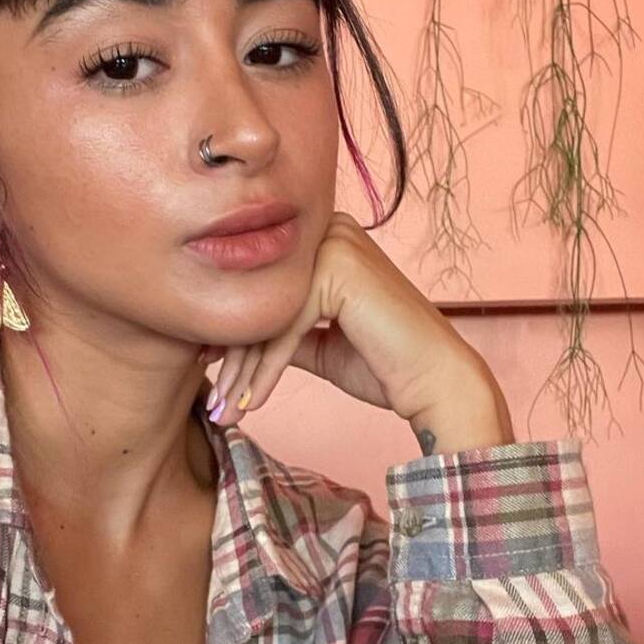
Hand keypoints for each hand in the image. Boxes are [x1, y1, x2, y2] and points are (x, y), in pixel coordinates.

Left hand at [197, 211, 510, 441]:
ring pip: (267, 316)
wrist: (436, 382)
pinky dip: (265, 372)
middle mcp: (331, 232)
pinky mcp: (338, 273)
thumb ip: (282, 332)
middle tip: (212, 398)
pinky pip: (286, 329)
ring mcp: (336, 247)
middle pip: (260, 299)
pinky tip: (251, 405)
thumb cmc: (386, 365)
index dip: (232, 331)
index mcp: (327, 240)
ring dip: (243, 371)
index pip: (264, 287)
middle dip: (232, 355)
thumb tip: (229, 339)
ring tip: (225, 411)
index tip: (207, 367)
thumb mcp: (319, 344)